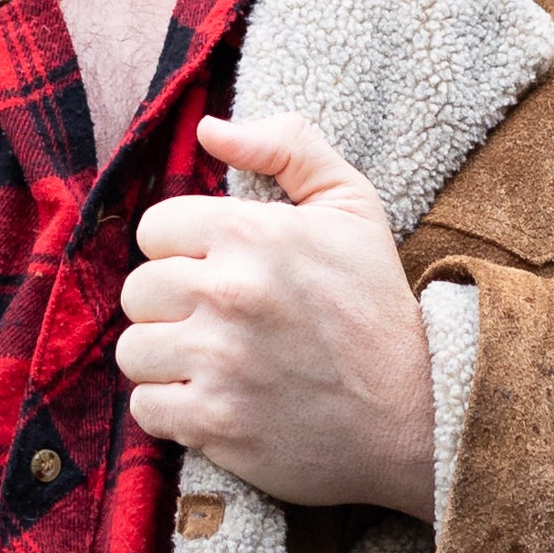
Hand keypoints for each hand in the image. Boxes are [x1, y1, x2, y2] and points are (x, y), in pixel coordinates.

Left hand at [115, 110, 434, 517]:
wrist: (419, 413)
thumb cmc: (376, 305)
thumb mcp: (351, 206)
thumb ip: (286, 146)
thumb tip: (209, 128)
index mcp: (251, 233)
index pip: (154, 230)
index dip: (183, 251)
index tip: (218, 271)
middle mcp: (230, 294)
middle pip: (138, 291)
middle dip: (172, 306)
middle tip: (219, 321)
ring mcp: (220, 363)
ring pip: (133, 350)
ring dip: (166, 359)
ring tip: (213, 363)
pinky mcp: (217, 424)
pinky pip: (145, 409)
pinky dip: (172, 411)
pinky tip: (214, 402)